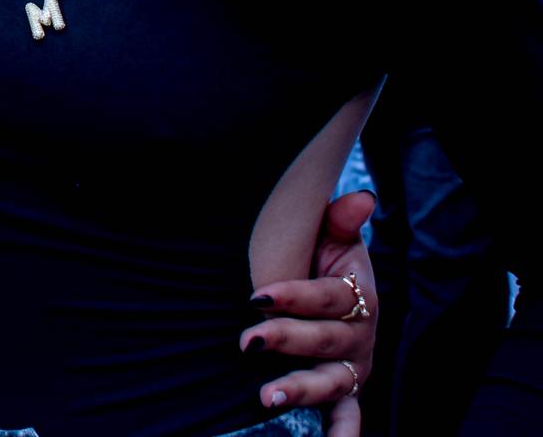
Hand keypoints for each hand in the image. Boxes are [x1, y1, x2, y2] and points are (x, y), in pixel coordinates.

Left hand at [242, 190, 376, 436]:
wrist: (335, 285)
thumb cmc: (323, 258)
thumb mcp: (332, 236)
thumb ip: (339, 221)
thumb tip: (362, 197)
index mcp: (356, 295)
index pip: (326, 298)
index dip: (294, 297)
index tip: (257, 297)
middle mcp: (358, 335)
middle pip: (325, 341)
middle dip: (286, 341)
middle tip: (249, 341)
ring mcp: (351, 365)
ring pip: (331, 382)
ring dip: (302, 390)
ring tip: (268, 396)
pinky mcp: (344, 389)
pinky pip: (348, 415)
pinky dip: (343, 432)